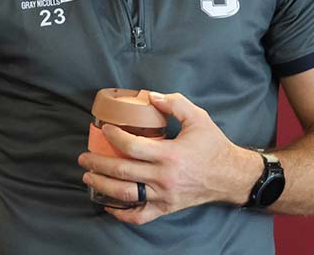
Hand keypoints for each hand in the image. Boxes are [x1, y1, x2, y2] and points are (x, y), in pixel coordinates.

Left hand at [77, 92, 261, 225]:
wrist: (229, 175)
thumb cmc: (213, 145)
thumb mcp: (199, 118)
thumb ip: (175, 104)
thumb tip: (150, 96)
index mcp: (170, 154)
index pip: (132, 147)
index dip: (114, 137)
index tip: (104, 130)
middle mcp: (164, 177)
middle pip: (122, 172)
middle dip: (98, 163)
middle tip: (84, 157)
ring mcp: (163, 196)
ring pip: (125, 194)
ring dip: (102, 185)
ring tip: (89, 176)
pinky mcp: (165, 208)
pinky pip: (139, 216)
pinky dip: (121, 213)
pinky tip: (108, 204)